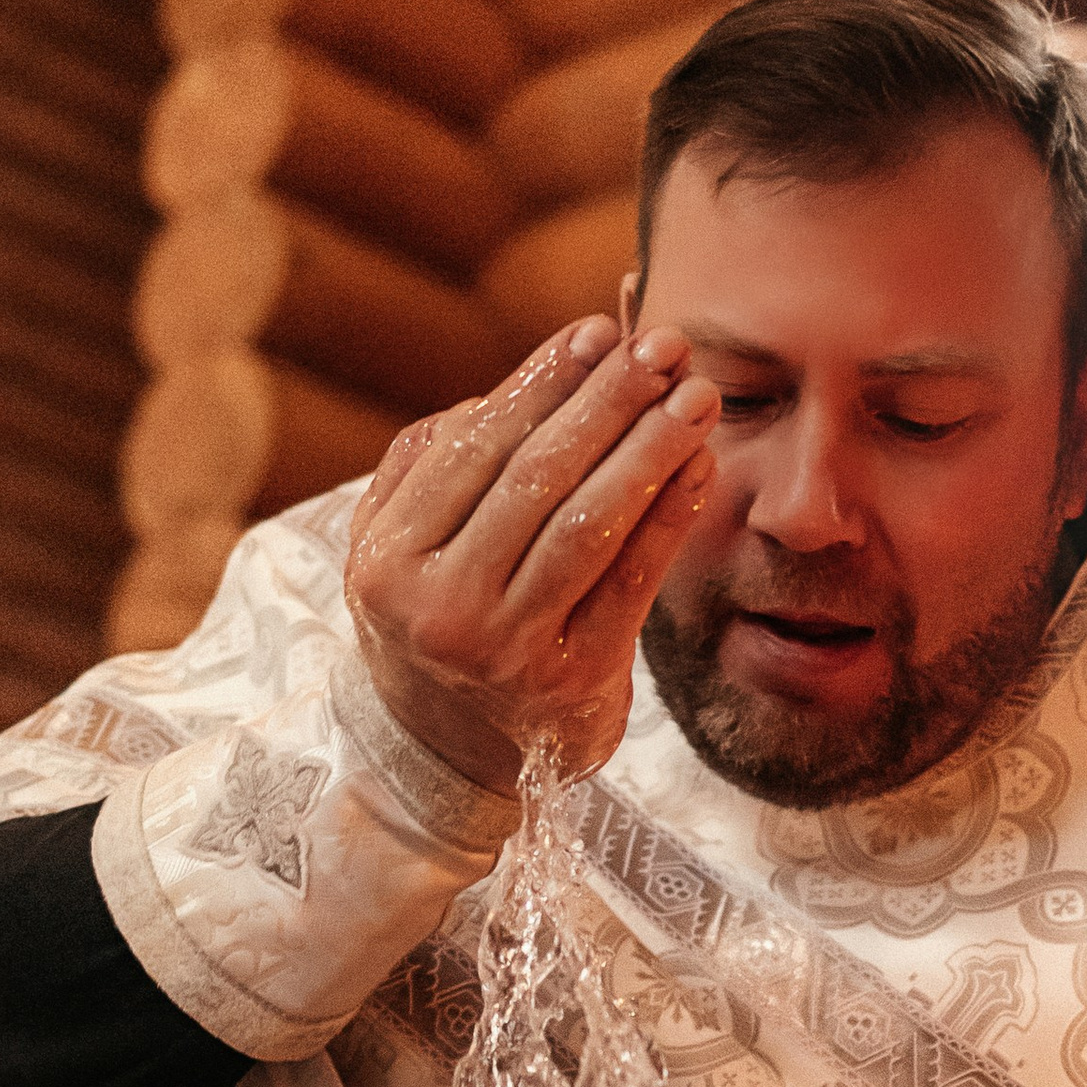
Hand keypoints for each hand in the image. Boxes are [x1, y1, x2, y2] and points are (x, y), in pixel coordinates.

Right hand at [344, 316, 719, 791]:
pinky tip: (700, 466)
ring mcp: (506, 650)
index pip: (474, 449)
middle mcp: (439, 608)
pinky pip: (631, 581)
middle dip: (608, 402)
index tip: (599, 331)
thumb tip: (518, 381)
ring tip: (696, 395)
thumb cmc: (432, 618)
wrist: (443, 755)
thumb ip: (432, 461)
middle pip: (536, 479)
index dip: (542, 382)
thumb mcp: (398, 545)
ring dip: (650, 450)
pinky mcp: (571, 682)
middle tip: (664, 346)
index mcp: (385, 561)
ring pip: (587, 525)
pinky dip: (670, 516)